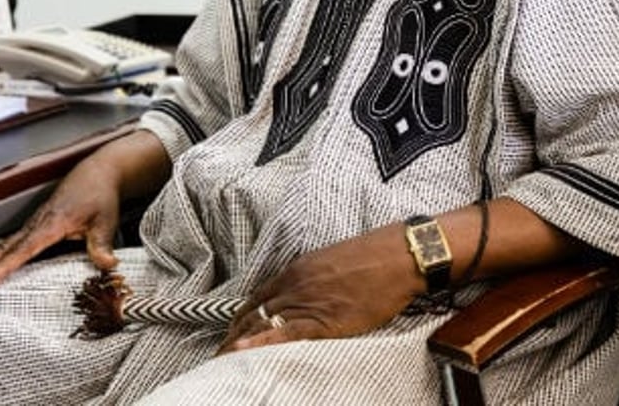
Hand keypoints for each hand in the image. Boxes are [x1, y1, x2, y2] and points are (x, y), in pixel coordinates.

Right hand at [0, 155, 122, 288]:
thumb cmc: (99, 195)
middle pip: (1, 248)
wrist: (96, 173)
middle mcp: (36, 224)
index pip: (24, 248)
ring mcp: (31, 225)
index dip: (4, 266)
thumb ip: (101, 244)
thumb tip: (108, 264)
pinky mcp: (31, 227)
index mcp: (52, 223)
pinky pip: (4, 245)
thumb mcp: (105, 219)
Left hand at [219, 224, 421, 353]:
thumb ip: (315, 276)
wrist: (398, 257)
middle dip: (234, 334)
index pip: (259, 296)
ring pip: (263, 323)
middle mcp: (296, 284)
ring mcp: (308, 301)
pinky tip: (242, 352)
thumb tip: (310, 291)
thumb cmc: (375, 257)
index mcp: (298, 269)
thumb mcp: (335, 261)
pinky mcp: (324, 319)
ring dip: (240, 343)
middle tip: (221, 353)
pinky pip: (286, 333)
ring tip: (223, 361)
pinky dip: (261, 343)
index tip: (233, 331)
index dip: (242, 316)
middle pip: (254, 312)